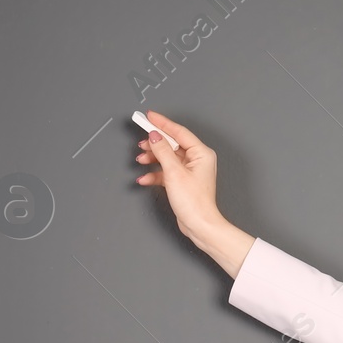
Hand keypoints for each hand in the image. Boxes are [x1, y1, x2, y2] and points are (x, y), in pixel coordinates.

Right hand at [134, 110, 224, 240]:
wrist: (199, 225)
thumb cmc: (195, 203)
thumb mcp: (174, 172)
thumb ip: (162, 151)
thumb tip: (155, 135)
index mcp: (201, 153)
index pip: (179, 131)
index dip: (162, 123)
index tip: (149, 117)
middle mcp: (197, 160)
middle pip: (172, 144)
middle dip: (155, 144)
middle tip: (142, 140)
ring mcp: (190, 171)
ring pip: (167, 157)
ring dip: (152, 158)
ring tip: (141, 159)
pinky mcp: (183, 181)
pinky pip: (166, 171)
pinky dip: (155, 173)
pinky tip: (145, 177)